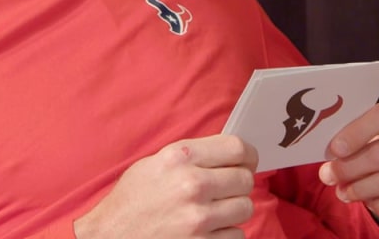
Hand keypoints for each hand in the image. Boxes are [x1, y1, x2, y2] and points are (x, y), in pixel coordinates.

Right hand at [74, 135, 257, 238]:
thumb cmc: (130, 202)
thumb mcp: (154, 165)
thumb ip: (192, 156)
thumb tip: (229, 154)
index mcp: (180, 158)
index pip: (237, 148)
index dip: (248, 156)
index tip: (248, 162)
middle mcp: (192, 185)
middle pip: (245, 179)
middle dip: (238, 185)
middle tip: (226, 192)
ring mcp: (197, 218)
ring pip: (245, 208)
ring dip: (233, 212)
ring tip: (213, 213)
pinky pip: (236, 235)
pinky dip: (226, 234)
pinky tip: (207, 231)